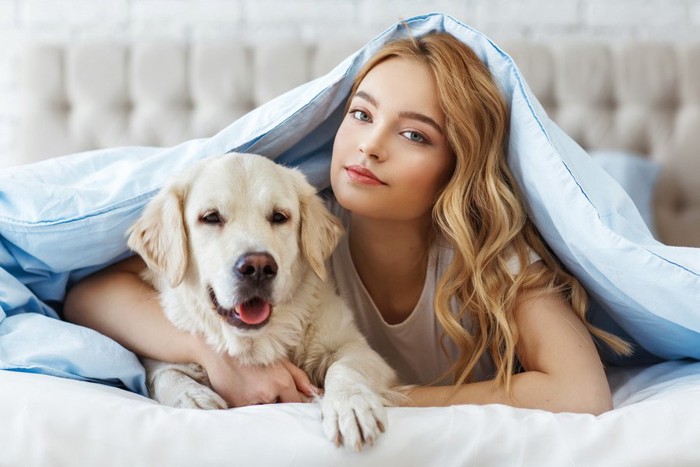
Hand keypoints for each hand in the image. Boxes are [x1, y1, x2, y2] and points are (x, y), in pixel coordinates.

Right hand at [199, 349, 319, 407]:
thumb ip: (300, 378)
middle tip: (269, 387)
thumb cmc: (253, 352)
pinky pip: (251, 412)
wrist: (220, 350)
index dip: (297, 402)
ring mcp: (251, 402)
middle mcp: (268, 394)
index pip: (297, 403)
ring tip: (256, 385)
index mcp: (281, 381)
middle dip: (280, 402)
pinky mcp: (237, 407)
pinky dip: (251, 405)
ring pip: (267, 411)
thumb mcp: (280, 360)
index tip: (295, 399)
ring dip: (265, 403)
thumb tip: (316, 393)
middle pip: (282, 408)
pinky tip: (246, 389)